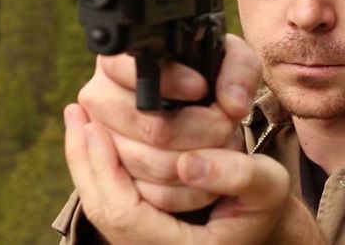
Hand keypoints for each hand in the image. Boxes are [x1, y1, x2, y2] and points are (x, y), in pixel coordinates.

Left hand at [65, 104, 324, 244]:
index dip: (105, 168)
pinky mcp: (136, 228)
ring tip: (78, 120)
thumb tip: (187, 164)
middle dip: (85, 158)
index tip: (94, 126)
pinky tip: (93, 135)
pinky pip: (106, 198)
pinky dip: (96, 165)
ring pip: (99, 203)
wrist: (256, 220)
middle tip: (75, 113)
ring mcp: (142, 242)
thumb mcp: (268, 184)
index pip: (123, 213)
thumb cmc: (261, 203)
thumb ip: (237, 174)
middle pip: (101, 209)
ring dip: (85, 160)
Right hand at [74, 34, 261, 211]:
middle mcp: (100, 102)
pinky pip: (152, 196)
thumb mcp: (234, 65)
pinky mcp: (114, 183)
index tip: (201, 88)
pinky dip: (188, 192)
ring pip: (153, 166)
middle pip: (152, 127)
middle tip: (224, 127)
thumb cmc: (212, 86)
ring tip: (221, 148)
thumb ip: (240, 73)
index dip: (170, 81)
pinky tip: (208, 176)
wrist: (202, 120)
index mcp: (118, 64)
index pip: (130, 70)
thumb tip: (231, 105)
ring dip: (200, 161)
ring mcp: (102, 145)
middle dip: (201, 132)